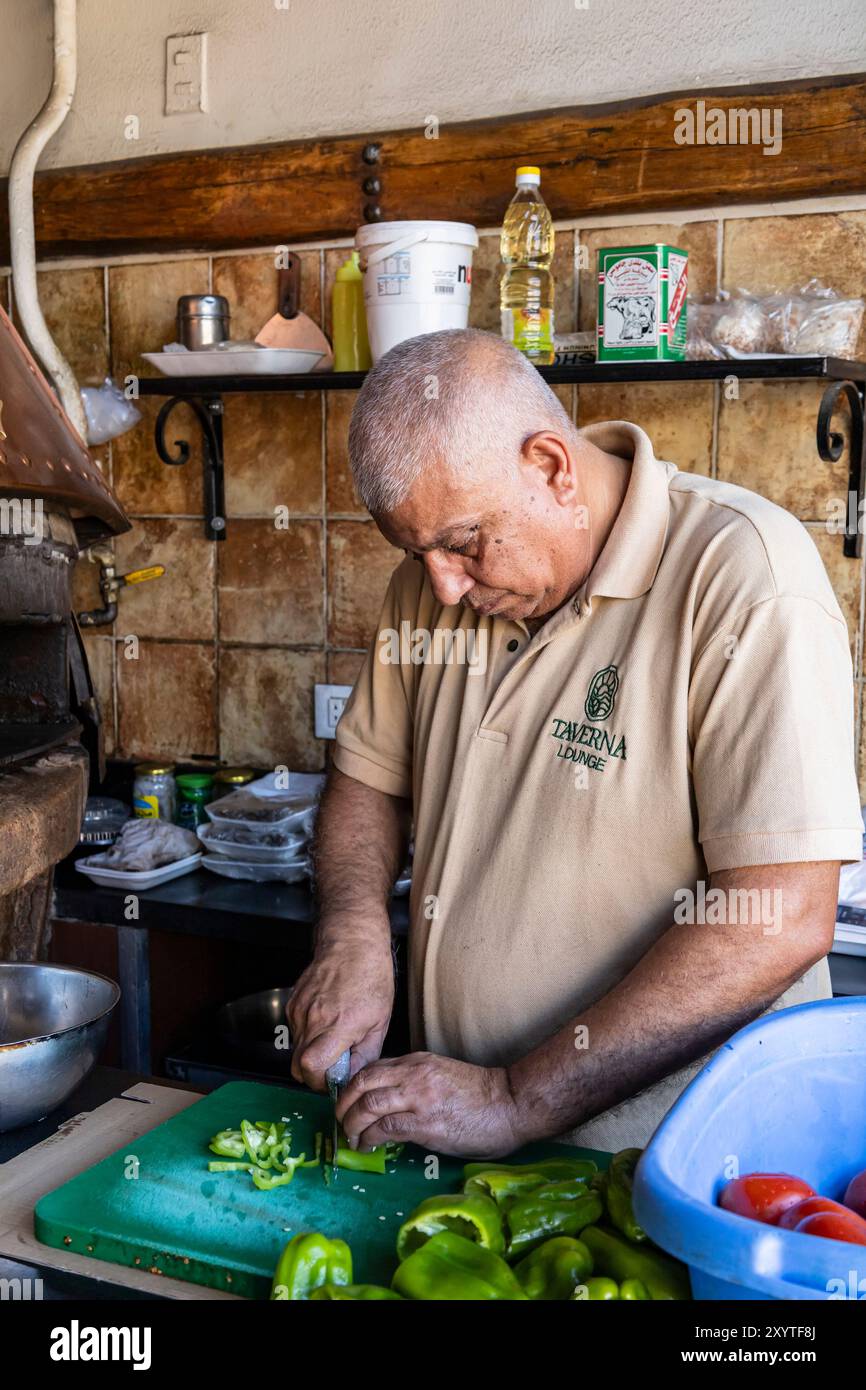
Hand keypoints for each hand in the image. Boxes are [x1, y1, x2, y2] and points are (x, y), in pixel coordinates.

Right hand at [287, 924, 393, 1091]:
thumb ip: (365, 1054)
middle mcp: (315, 1018)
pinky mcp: (293, 1003)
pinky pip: (294, 1032)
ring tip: (332, 1040)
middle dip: (312, 1075)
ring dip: (310, 1054)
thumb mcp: (381, 1021)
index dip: (319, 1082)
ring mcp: (300, 1009)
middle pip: (297, 1066)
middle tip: (331, 1068)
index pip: (312, 1067)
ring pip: (295, 1050)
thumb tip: (351, 1076)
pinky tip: (325, 1023)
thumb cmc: (371, 977)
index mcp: (340, 1024)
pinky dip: (307, 1036)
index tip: (332, 1081)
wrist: (352, 944)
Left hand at [335, 1052, 521, 1158]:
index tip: (346, 1104)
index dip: (352, 1087)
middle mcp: (414, 1075)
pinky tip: (367, 1146)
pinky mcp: (426, 1123)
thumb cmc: (480, 1095)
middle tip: (341, 1121)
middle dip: (344, 1104)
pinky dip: (369, 1138)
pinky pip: (386, 1128)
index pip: (371, 1068)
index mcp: (417, 1062)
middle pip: (362, 1083)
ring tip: (352, 1138)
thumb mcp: (441, 1075)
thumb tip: (386, 1099)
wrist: (510, 1104)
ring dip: (352, 1124)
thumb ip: (414, 1081)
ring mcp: (419, 1098)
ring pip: (368, 1104)